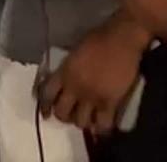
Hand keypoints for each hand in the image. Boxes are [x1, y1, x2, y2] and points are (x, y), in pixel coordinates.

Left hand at [39, 14, 150, 133]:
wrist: (122, 38)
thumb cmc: (99, 38)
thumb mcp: (75, 52)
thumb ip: (67, 69)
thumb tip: (64, 81)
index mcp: (64, 72)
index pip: (46, 95)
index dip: (44, 107)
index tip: (46, 113)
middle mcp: (75, 87)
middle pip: (62, 113)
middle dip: (65, 116)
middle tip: (72, 114)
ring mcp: (92, 96)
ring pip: (80, 122)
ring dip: (83, 122)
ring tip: (89, 118)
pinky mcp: (110, 102)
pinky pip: (103, 123)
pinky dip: (102, 128)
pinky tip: (103, 125)